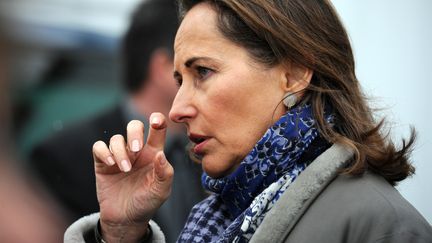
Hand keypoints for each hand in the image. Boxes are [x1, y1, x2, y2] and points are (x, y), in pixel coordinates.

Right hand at [92, 113, 173, 241]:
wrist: (126, 219)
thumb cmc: (147, 203)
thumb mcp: (161, 191)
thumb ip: (165, 173)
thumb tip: (160, 154)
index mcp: (153, 153)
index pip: (157, 129)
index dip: (158, 120)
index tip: (156, 121)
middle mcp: (136, 151)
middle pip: (134, 126)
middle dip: (135, 132)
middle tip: (138, 149)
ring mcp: (119, 156)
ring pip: (116, 138)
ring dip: (120, 151)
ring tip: (125, 169)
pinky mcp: (103, 163)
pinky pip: (99, 147)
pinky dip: (103, 152)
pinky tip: (110, 164)